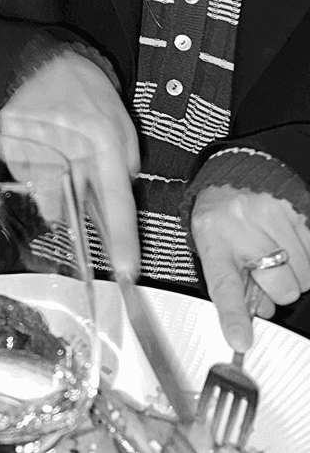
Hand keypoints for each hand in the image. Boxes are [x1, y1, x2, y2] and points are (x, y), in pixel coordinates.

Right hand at [0, 51, 140, 276]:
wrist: (55, 61)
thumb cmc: (93, 97)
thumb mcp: (123, 129)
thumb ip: (124, 168)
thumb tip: (112, 204)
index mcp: (105, 142)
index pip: (116, 201)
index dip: (121, 240)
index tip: (125, 272)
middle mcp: (70, 141)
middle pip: (67, 203)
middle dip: (70, 206)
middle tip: (69, 180)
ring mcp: (35, 135)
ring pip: (40, 191)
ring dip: (49, 185)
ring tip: (55, 150)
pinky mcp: (9, 130)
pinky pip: (19, 171)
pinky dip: (29, 168)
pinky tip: (38, 144)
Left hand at [191, 185, 309, 351]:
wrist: (231, 171)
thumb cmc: (221, 216)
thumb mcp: (212, 247)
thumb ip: (235, 284)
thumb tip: (263, 313)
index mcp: (215, 240)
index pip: (224, 285)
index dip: (234, 316)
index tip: (241, 341)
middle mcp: (242, 227)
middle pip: (282, 286)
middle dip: (279, 287)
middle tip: (267, 272)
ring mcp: (270, 215)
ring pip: (305, 274)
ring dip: (295, 272)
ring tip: (276, 253)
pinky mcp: (294, 208)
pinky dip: (306, 255)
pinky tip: (287, 241)